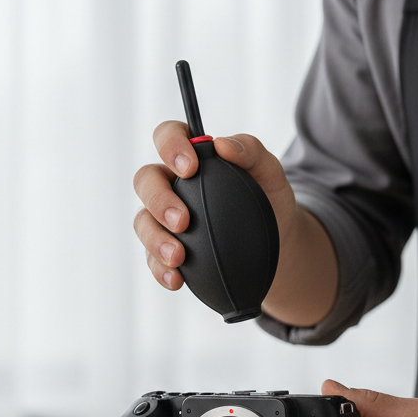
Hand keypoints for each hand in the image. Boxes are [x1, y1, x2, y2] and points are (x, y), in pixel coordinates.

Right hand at [132, 122, 297, 291]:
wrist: (275, 245)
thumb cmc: (268, 200)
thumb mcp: (271, 172)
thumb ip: (251, 151)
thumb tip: (223, 144)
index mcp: (191, 158)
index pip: (168, 136)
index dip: (170, 146)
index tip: (190, 168)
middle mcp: (171, 185)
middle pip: (145, 181)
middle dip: (159, 200)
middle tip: (184, 220)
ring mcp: (163, 220)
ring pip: (142, 222)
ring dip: (156, 239)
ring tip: (179, 256)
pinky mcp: (165, 252)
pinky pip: (152, 260)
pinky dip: (161, 271)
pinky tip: (177, 280)